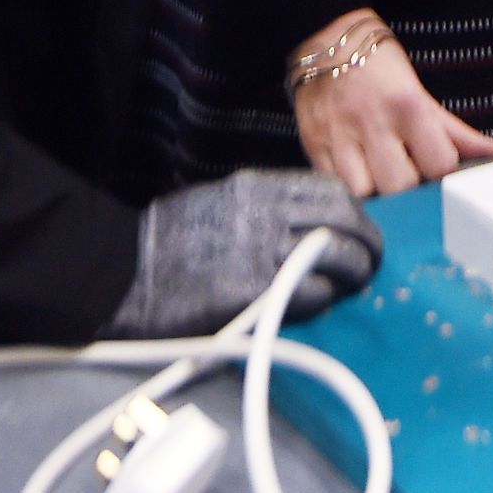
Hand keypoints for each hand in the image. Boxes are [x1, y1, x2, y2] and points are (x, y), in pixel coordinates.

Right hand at [106, 170, 384, 338]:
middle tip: (370, 264)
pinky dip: (322, 300)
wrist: (122, 275)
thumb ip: (266, 209)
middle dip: (367, 245)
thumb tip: (315, 225)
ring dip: (352, 275)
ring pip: (336, 258)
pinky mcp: (254, 293)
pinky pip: (311, 294)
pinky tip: (315, 304)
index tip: (361, 231)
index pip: (331, 190)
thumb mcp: (220, 203)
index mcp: (256, 188)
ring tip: (352, 286)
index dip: (356, 213)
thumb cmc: (169, 243)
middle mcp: (264, 213)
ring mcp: (260, 253)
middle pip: (344, 222)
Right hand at [289, 13, 492, 196]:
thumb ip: (455, 130)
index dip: (442, 173)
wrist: (327, 39)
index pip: (440, 164)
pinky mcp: (313, 146)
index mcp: (407, 106)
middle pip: (401, 186)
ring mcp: (339, 136)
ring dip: (376, 192)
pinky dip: (348, 189)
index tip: (437, 169)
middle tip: (407, 175)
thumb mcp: (420, 93)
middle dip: (408, 188)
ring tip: (379, 178)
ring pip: (364, 193)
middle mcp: (373, 122)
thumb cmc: (378, 66)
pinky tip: (357, 175)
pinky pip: (334, 186)